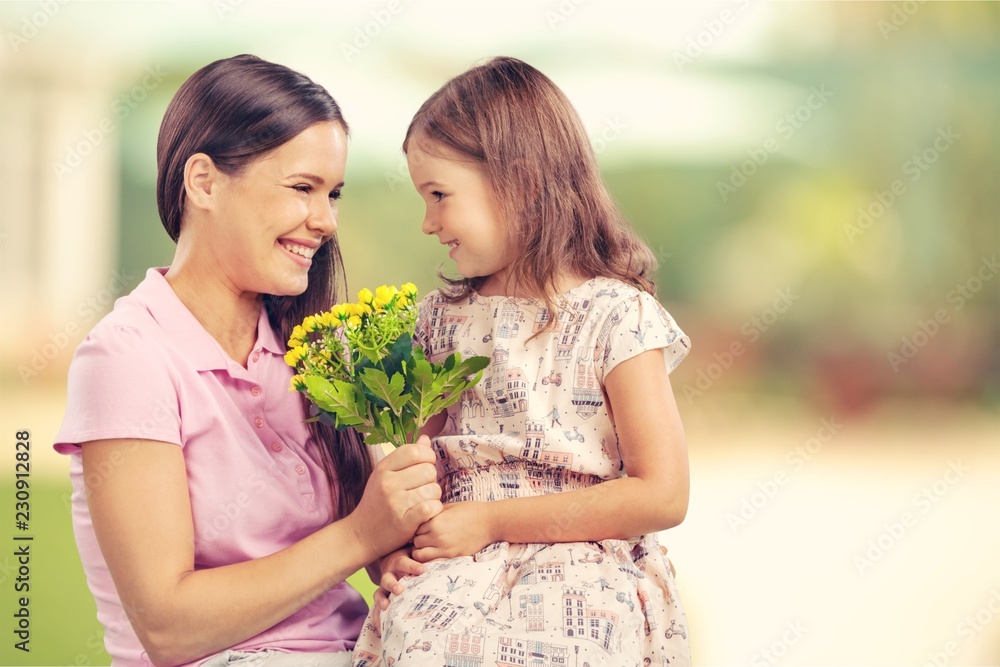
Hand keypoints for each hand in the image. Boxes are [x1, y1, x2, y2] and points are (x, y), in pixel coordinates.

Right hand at [346, 436, 441, 562]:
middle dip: (431, 479)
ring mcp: (396, 503)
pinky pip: (432, 507)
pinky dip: (434, 509)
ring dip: (434, 496)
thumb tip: (426, 439)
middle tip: (423, 487)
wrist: (362, 534)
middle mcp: (388, 483)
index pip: (415, 451)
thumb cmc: (377, 502)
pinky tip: (426, 512)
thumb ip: (406, 457)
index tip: (426, 465)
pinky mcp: (404, 522)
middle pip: (428, 470)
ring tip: (423, 500)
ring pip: (434, 489)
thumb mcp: (385, 475)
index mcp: (383, 468)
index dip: (427, 456)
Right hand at [372, 547, 425, 630]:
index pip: (405, 563)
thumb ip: (429, 558)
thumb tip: (447, 561)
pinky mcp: (382, 598)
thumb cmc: (412, 558)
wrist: (393, 557)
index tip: (424, 570)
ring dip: (382, 601)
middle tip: (400, 590)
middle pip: (388, 579)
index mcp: (399, 562)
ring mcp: (384, 587)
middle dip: (393, 585)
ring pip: (379, 593)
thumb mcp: (419, 555)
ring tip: (385, 607)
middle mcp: (389, 574)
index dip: (413, 567)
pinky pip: (376, 608)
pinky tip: (380, 628)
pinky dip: (377, 618)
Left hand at [411, 501, 494, 561]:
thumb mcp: (450, 506)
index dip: (416, 527)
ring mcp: (445, 548)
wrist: (491, 522)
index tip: (422, 527)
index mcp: (435, 521)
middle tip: (424, 537)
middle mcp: (437, 535)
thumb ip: (434, 512)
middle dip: (418, 539)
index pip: (414, 527)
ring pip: (419, 554)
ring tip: (428, 546)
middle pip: (415, 541)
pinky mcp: (452, 556)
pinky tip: (436, 552)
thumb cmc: (471, 511)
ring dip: (421, 551)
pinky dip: (430, 558)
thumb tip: (422, 515)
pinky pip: (432, 561)